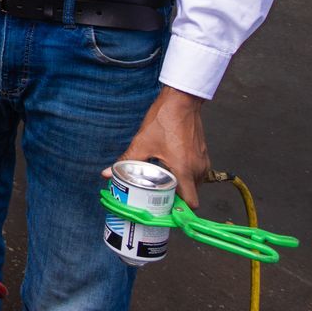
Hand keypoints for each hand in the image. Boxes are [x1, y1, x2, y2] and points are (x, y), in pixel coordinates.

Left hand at [109, 86, 209, 205]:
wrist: (181, 101)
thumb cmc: (163, 120)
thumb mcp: (142, 143)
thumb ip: (127, 161)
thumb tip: (107, 174)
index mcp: (184, 170)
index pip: (190, 202)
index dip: (178, 209)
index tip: (163, 208)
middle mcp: (198, 170)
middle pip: (190, 196)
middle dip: (175, 198)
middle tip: (157, 197)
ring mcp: (203, 163)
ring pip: (194, 185)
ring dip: (181, 186)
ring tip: (162, 183)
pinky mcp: (204, 156)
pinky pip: (197, 174)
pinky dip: (186, 176)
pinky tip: (170, 169)